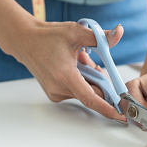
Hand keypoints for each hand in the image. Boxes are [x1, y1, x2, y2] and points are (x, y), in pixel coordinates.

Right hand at [11, 19, 126, 121]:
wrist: (25, 41)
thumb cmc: (48, 36)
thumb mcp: (76, 31)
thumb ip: (100, 36)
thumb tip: (119, 32)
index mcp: (65, 75)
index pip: (90, 98)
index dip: (107, 107)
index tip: (120, 115)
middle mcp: (59, 88)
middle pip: (92, 92)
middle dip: (98, 78)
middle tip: (88, 59)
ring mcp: (55, 93)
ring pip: (85, 91)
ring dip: (89, 78)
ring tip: (76, 59)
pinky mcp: (54, 94)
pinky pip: (76, 91)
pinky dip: (80, 81)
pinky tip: (71, 67)